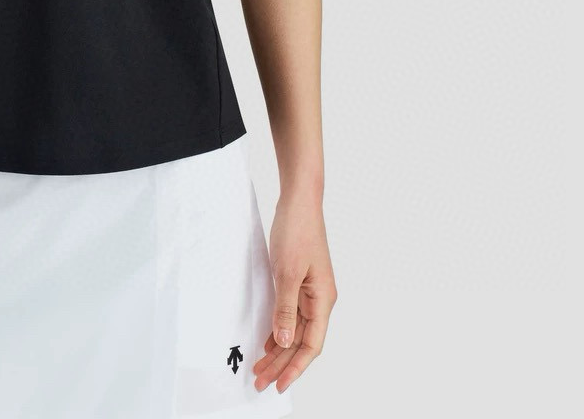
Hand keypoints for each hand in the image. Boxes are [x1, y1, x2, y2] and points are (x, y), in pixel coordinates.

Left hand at [254, 192, 336, 393]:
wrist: (298, 200)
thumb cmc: (297, 231)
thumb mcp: (287, 272)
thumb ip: (285, 309)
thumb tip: (285, 342)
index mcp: (323, 299)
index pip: (311, 345)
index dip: (295, 367)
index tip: (278, 384)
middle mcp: (320, 299)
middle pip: (302, 341)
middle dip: (282, 363)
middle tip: (260, 380)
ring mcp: (310, 290)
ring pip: (295, 329)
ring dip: (279, 349)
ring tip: (260, 367)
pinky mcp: (299, 281)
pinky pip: (290, 314)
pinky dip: (279, 329)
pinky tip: (268, 341)